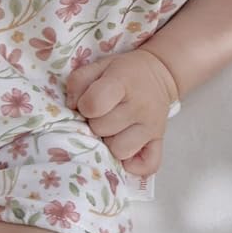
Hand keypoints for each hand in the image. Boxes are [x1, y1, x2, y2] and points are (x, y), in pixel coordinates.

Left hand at [65, 48, 178, 182]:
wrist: (160, 73)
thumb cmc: (123, 72)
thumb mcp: (99, 66)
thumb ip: (78, 82)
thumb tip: (72, 107)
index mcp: (123, 83)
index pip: (94, 105)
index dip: (84, 106)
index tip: (89, 103)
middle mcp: (140, 106)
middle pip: (102, 130)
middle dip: (96, 123)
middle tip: (103, 114)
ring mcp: (152, 127)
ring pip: (120, 151)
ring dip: (111, 143)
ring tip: (114, 129)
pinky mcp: (160, 141)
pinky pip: (147, 166)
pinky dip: (134, 165)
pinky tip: (128, 150)